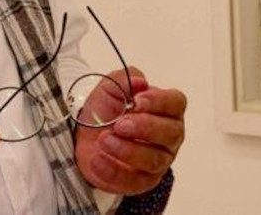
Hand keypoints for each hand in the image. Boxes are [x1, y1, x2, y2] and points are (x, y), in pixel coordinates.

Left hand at [74, 67, 185, 195]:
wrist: (84, 136)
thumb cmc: (106, 110)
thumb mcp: (110, 87)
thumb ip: (125, 79)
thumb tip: (140, 82)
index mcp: (167, 108)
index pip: (176, 103)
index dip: (160, 102)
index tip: (137, 101)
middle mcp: (169, 136)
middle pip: (170, 133)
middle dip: (145, 128)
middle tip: (120, 124)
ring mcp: (159, 160)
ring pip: (154, 159)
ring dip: (127, 150)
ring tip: (104, 140)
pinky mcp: (143, 181)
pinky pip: (134, 181)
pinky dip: (113, 170)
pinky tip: (98, 159)